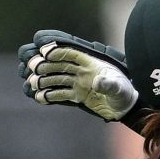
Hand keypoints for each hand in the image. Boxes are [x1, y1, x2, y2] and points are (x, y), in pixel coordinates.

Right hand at [20, 30, 138, 121]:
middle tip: (34, 68)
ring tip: (34, 83)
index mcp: (90, 62)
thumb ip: (109, 84)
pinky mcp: (76, 96)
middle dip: (44, 65)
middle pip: (57, 65)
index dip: (56, 50)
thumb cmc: (124, 93)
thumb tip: (97, 82)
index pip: (69, 52)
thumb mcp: (119, 88)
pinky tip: (39, 97)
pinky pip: (58, 94)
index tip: (44, 52)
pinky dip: (48, 96)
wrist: (125, 108)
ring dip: (43, 80)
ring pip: (55, 79)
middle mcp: (80, 71)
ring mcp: (77, 83)